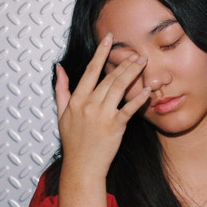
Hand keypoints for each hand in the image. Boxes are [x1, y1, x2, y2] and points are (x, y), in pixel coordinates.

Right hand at [54, 33, 150, 206]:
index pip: (90, 70)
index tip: (108, 39)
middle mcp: (89, 104)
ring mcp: (102, 115)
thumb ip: (61, 89)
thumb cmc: (73, 142)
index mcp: (76, 100)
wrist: (82, 167)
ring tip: (143, 63)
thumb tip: (59, 68)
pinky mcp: (115, 127)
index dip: (100, 53)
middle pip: (109, 77)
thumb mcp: (61, 114)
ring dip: (132, 73)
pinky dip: (139, 98)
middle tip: (136, 53)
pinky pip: (129, 109)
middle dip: (124, 62)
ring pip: (119, 87)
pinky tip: (147, 89)